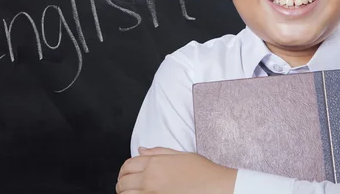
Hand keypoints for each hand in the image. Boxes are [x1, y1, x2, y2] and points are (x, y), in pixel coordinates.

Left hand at [116, 146, 236, 193]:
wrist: (217, 188)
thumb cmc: (203, 172)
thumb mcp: (181, 155)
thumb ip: (158, 152)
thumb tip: (141, 150)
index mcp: (155, 163)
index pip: (127, 165)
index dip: (124, 170)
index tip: (126, 174)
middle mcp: (150, 179)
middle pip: (123, 181)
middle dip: (122, 183)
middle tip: (126, 186)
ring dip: (125, 193)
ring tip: (132, 193)